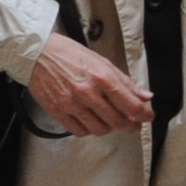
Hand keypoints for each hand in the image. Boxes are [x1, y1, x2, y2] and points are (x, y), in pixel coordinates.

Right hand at [28, 34, 152, 136]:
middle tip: (133, 122)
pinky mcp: (57, 112)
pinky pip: (79, 131)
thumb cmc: (69, 54)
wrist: (37, 54)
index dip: (144, 115)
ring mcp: (71, 104)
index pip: (131, 105)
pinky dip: (88, 129)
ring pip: (100, 129)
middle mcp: (88, 93)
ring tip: (108, 119)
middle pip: (118, 121)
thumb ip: (125, 82)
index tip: (147, 116)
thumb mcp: (103, 62)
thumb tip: (144, 96)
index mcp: (103, 78)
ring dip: (109, 127)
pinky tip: (90, 120)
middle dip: (130, 125)